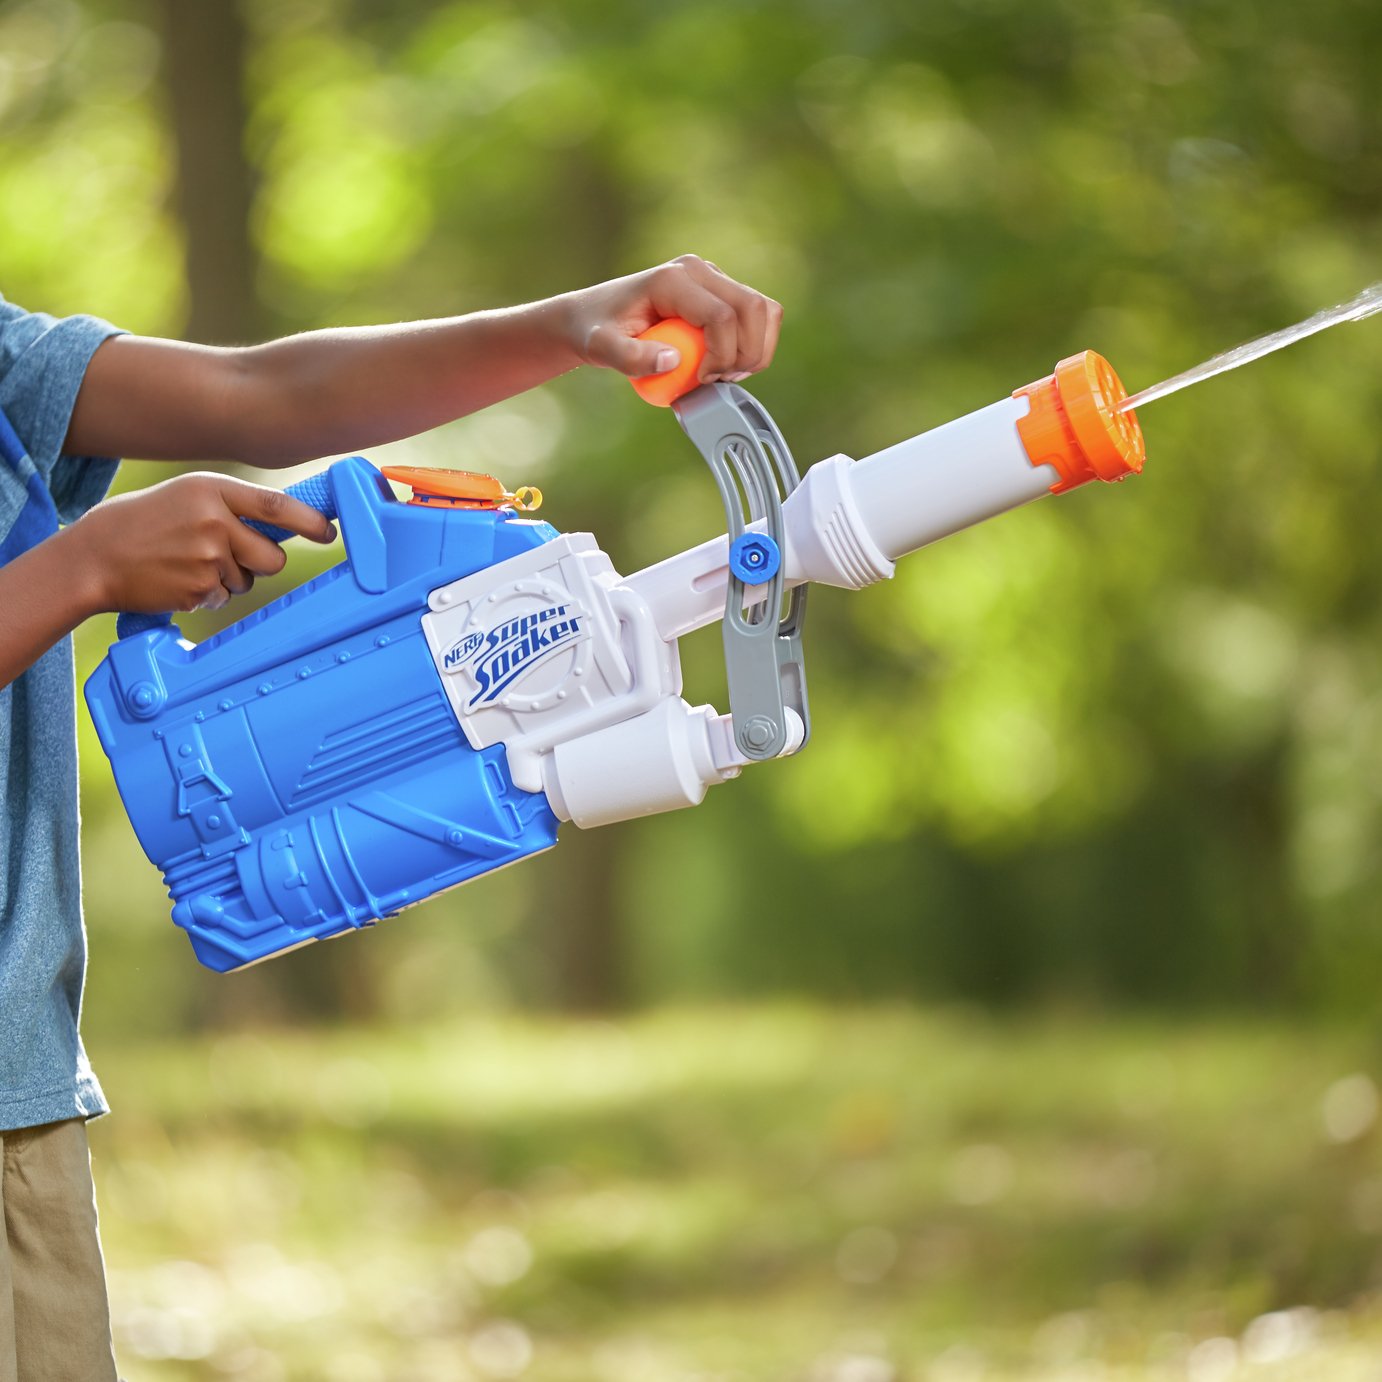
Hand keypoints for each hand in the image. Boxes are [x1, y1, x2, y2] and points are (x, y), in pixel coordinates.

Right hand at [68, 472, 336, 615]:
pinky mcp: (199, 589)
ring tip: (188, 562)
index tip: (329, 532)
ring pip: (248, 580)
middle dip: (263, 563)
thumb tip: (283, 524)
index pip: (276, 506)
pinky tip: (177, 578)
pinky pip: (224, 597)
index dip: (310, 522)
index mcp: (211, 490)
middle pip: (273, 556)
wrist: (92, 557)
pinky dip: (207, 593)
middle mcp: (214, 522)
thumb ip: (231, 505)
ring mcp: (207, 558)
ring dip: (228, 578)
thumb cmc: (141, 523)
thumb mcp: (186, 496)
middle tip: (233, 556)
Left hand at [554, 254, 783, 384]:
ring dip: (756, 350)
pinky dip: (755, 345)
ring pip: (764, 310)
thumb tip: (673, 361)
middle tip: (721, 380)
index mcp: (673, 279)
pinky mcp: (721, 292)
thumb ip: (630, 358)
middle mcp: (699, 270)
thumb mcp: (601, 349)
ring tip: (726, 374)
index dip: (722, 355)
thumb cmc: (596, 331)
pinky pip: (757, 317)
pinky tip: (729, 366)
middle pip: (753, 308)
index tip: (702, 380)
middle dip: (748, 354)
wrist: (595, 316)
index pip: (721, 316)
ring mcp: (714, 278)